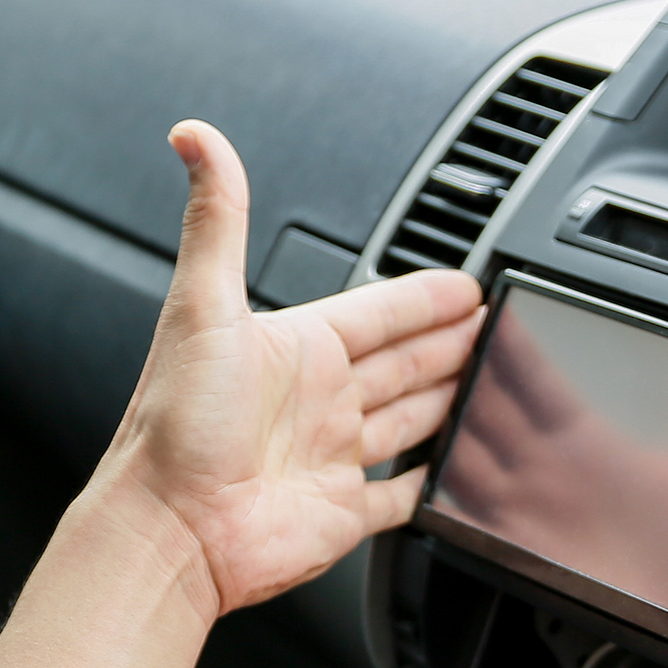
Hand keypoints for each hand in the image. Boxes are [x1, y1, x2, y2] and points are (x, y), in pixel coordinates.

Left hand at [103, 120, 482, 619]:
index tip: (465, 286)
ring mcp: (333, 458)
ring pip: (409, 421)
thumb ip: (216, 223)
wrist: (171, 529)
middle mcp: (318, 402)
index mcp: (298, 350)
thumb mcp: (200, 309)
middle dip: (451, 345)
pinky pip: (400, 497)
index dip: (424, 299)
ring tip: (490, 386)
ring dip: (448, 402)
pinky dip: (429, 485)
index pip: (378, 313)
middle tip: (495, 331)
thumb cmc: (176, 429)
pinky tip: (450, 472)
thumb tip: (195, 137)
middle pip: (403, 364)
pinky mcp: (344, 512)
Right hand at [435, 306, 667, 632]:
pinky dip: (430, 490)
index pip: (535, 380)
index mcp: (586, 445)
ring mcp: (523, 509)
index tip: (489, 305)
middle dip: (458, 369)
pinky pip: (456, 513)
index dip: (511, 344)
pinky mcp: (511, 548)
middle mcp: (546, 472)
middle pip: (486, 407)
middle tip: (433, 326)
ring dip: (438, 418)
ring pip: (461, 451)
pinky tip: (411, 466)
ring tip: (411, 381)